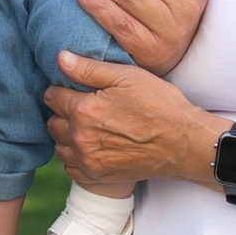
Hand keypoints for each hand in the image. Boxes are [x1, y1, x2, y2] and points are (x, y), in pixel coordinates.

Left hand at [45, 51, 212, 190]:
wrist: (183, 142)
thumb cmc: (159, 105)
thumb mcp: (127, 76)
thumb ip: (89, 69)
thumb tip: (60, 59)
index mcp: (84, 110)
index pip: (53, 96)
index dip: (62, 88)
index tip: (75, 88)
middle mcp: (80, 138)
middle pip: (52, 122)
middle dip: (62, 112)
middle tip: (82, 106)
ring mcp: (88, 160)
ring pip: (59, 145)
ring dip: (67, 135)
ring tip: (87, 127)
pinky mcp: (97, 176)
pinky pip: (70, 167)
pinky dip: (75, 157)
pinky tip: (91, 146)